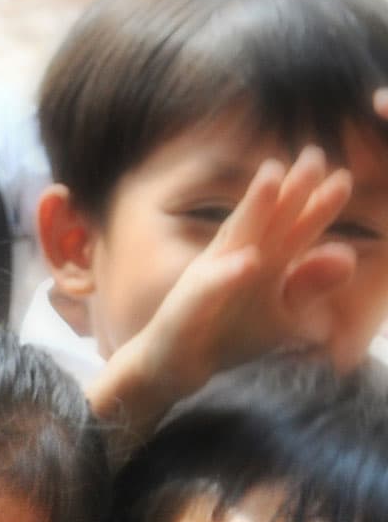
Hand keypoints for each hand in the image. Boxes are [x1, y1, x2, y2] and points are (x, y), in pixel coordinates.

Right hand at [115, 147, 356, 397]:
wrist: (172, 366)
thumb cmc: (226, 334)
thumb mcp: (279, 313)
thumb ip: (309, 283)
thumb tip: (348, 255)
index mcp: (261, 259)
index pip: (292, 226)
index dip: (317, 203)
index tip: (342, 178)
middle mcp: (234, 258)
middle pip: (268, 219)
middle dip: (290, 189)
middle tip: (314, 156)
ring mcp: (210, 277)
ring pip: (235, 239)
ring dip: (254, 208)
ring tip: (273, 177)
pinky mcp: (189, 305)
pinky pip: (211, 287)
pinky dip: (229, 273)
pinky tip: (249, 261)